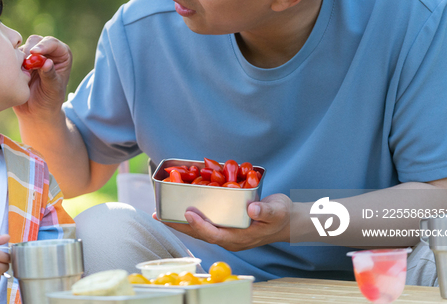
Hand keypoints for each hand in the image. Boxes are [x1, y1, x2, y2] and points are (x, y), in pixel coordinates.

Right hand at [14, 35, 72, 118]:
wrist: (35, 112)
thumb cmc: (49, 101)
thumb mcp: (53, 90)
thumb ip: (50, 75)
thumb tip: (47, 62)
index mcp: (62, 55)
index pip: (53, 43)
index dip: (44, 45)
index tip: (34, 52)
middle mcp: (48, 52)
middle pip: (36, 41)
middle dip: (29, 51)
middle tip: (25, 65)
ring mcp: (32, 56)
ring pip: (22, 47)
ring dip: (20, 58)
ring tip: (23, 75)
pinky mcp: (19, 61)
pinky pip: (12, 56)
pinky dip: (12, 63)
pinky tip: (14, 74)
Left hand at [154, 193, 291, 251]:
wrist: (286, 221)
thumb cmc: (281, 215)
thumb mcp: (277, 210)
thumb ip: (265, 210)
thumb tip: (252, 207)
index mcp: (240, 238)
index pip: (215, 234)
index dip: (200, 225)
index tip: (189, 213)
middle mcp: (229, 238)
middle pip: (200, 234)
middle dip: (180, 226)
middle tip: (160, 216)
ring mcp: (227, 234)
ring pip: (199, 230)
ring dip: (180, 223)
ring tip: (162, 214)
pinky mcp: (225, 227)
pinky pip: (205, 224)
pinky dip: (191, 218)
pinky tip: (180, 209)